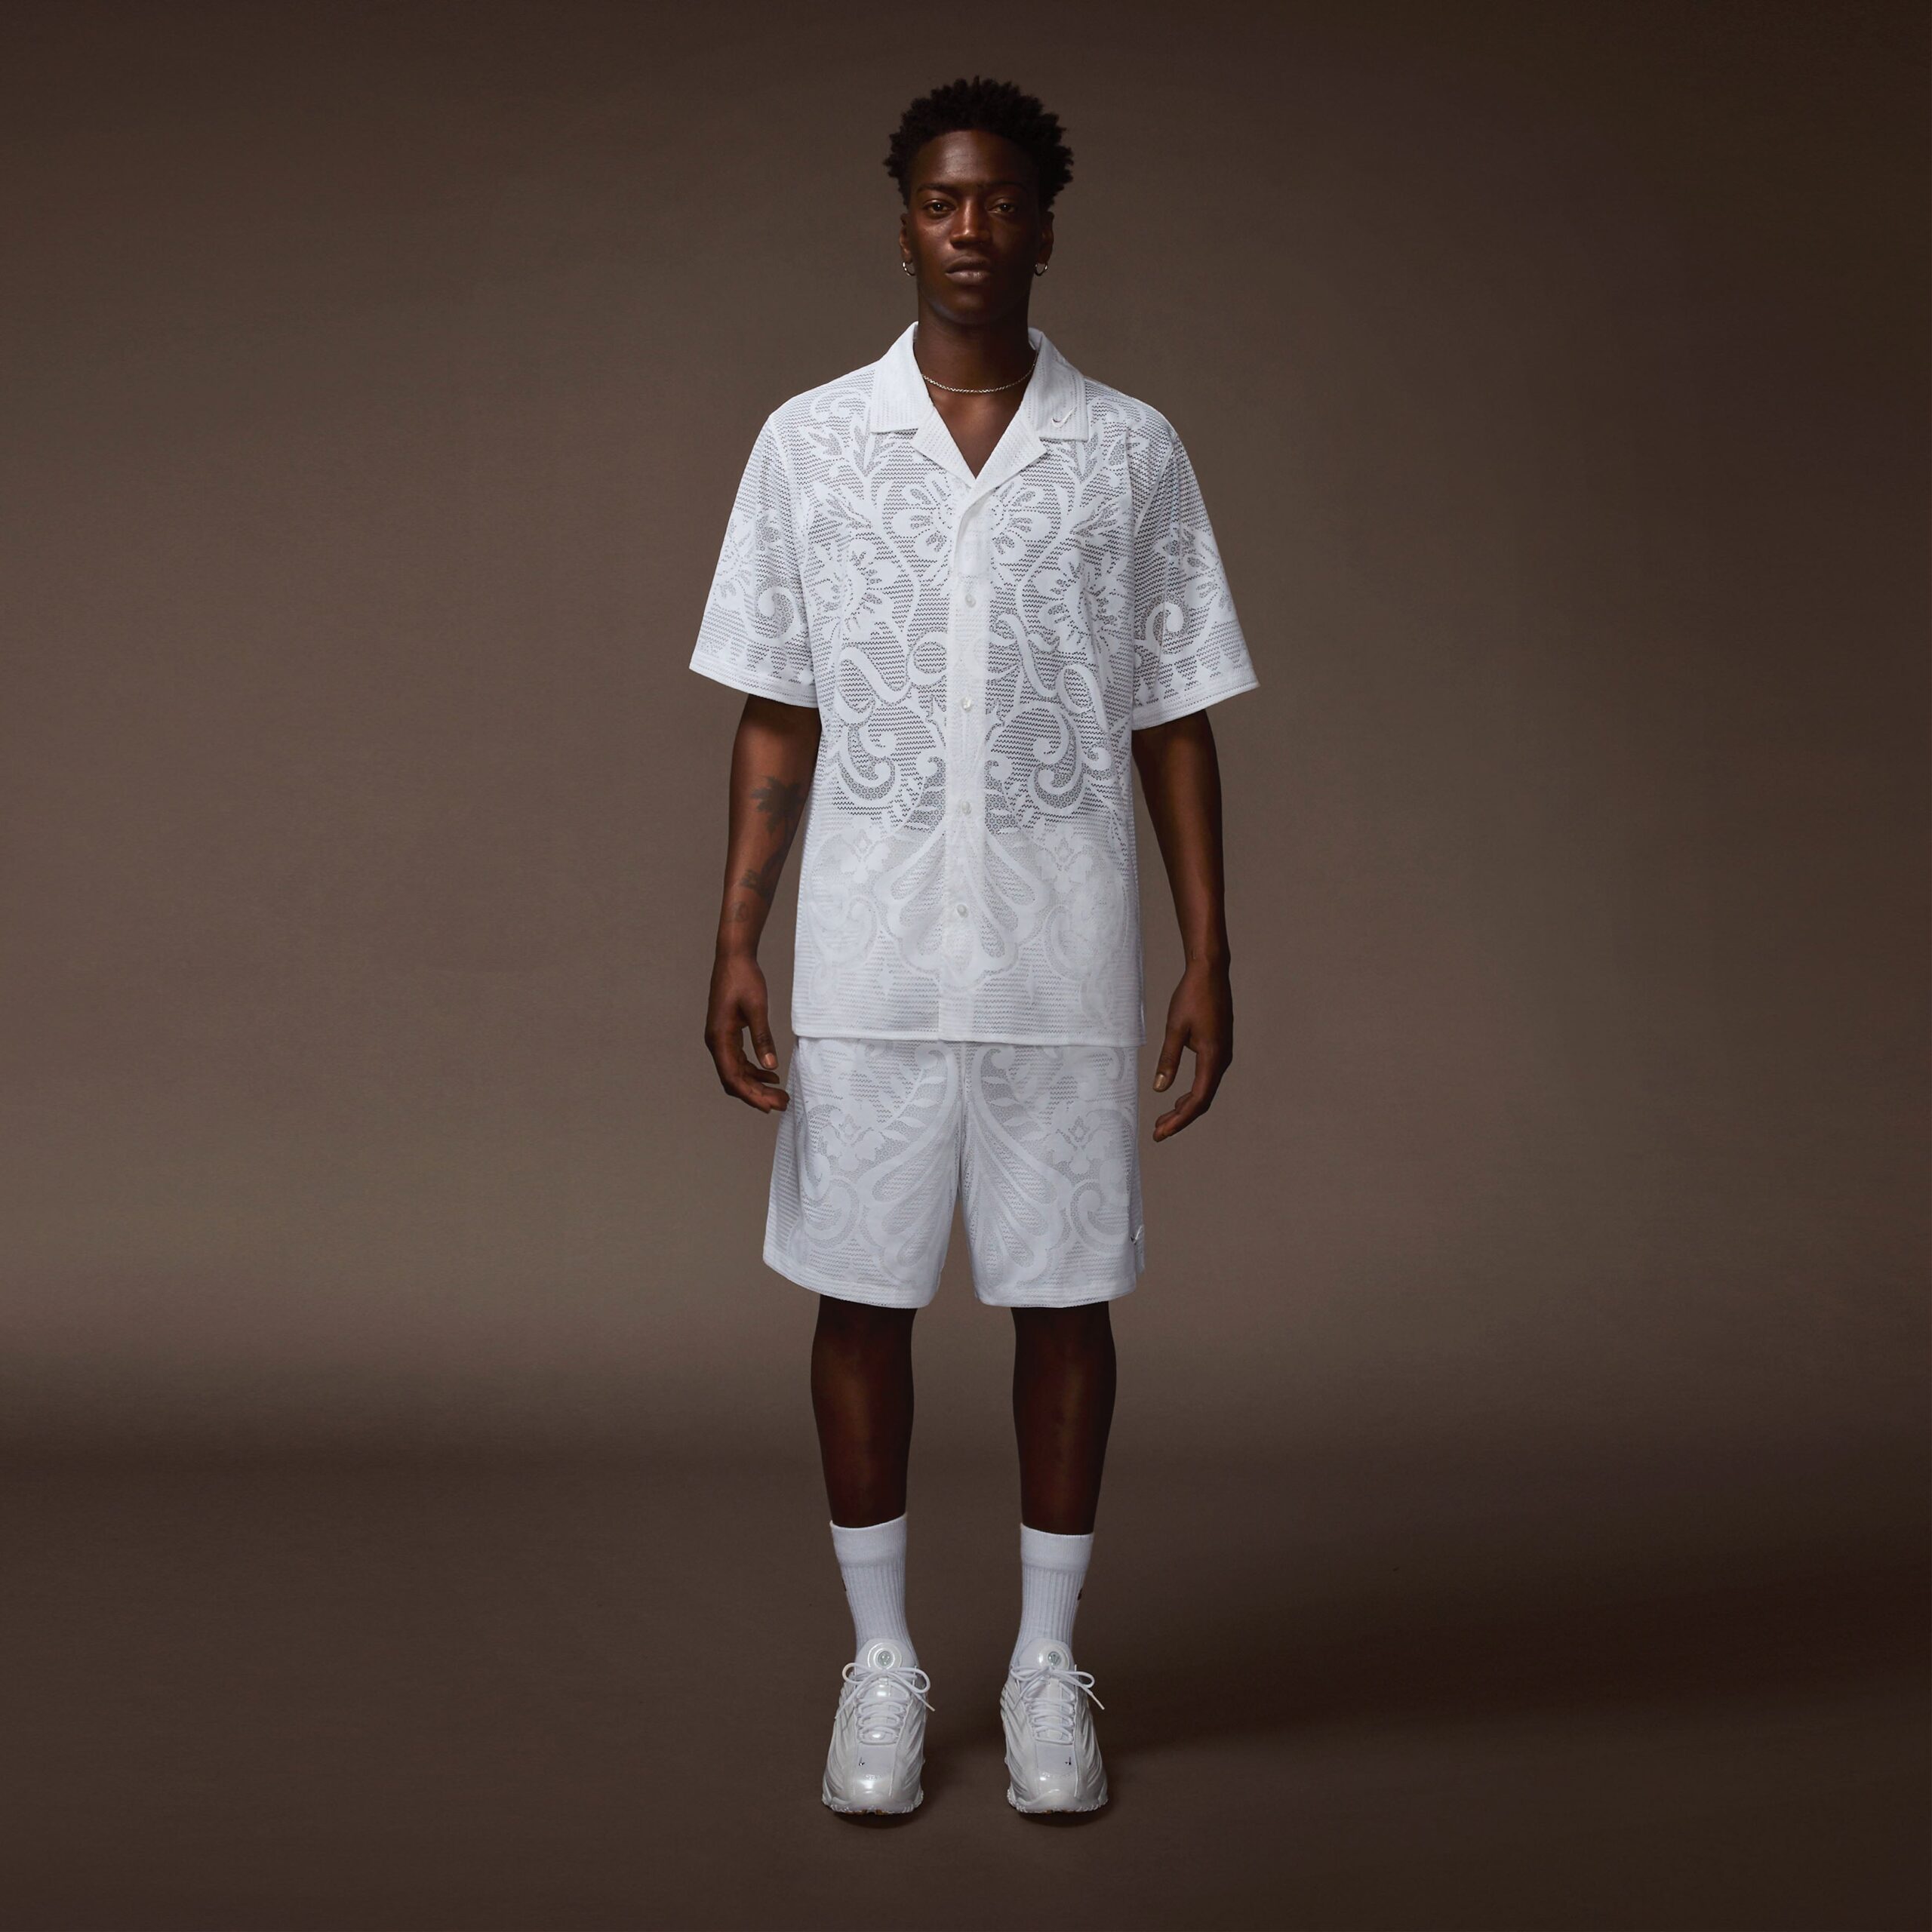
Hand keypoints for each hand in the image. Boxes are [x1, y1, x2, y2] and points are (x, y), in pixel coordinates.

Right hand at [704, 951, 788, 1112]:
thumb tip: (770, 1065)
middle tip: (781, 1103)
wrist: (733, 957)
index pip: (732, 1077)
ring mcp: (720, 1038)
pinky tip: (770, 1073)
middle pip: (734, 1079)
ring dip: (756, 1084)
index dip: (750, 1095)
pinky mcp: (727, 1033)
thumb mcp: (756, 1008)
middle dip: (757, 1094)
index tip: (769, 1106)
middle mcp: (716, 1042)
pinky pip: (738, 1059)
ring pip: (737, 1071)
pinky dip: (753, 1069)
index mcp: (719, 1039)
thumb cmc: (743, 979)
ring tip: (779, 1093)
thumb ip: (763, 1038)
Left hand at [1151, 960, 1232, 1141]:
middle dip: (1180, 1118)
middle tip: (1158, 1131)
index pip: (1197, 1099)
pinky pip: (1207, 1079)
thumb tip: (1160, 1088)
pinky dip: (1192, 1092)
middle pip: (1203, 1100)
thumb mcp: (1174, 1028)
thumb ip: (1168, 1060)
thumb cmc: (1192, 996)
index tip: (1161, 1132)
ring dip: (1186, 1107)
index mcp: (1213, 1057)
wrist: (1209, 972)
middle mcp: (1222, 1059)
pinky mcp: (1219, 1048)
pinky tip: (1177, 1097)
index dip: (1179, 1120)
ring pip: (1206, 1090)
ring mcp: (1222, 1054)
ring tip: (1164, 1118)